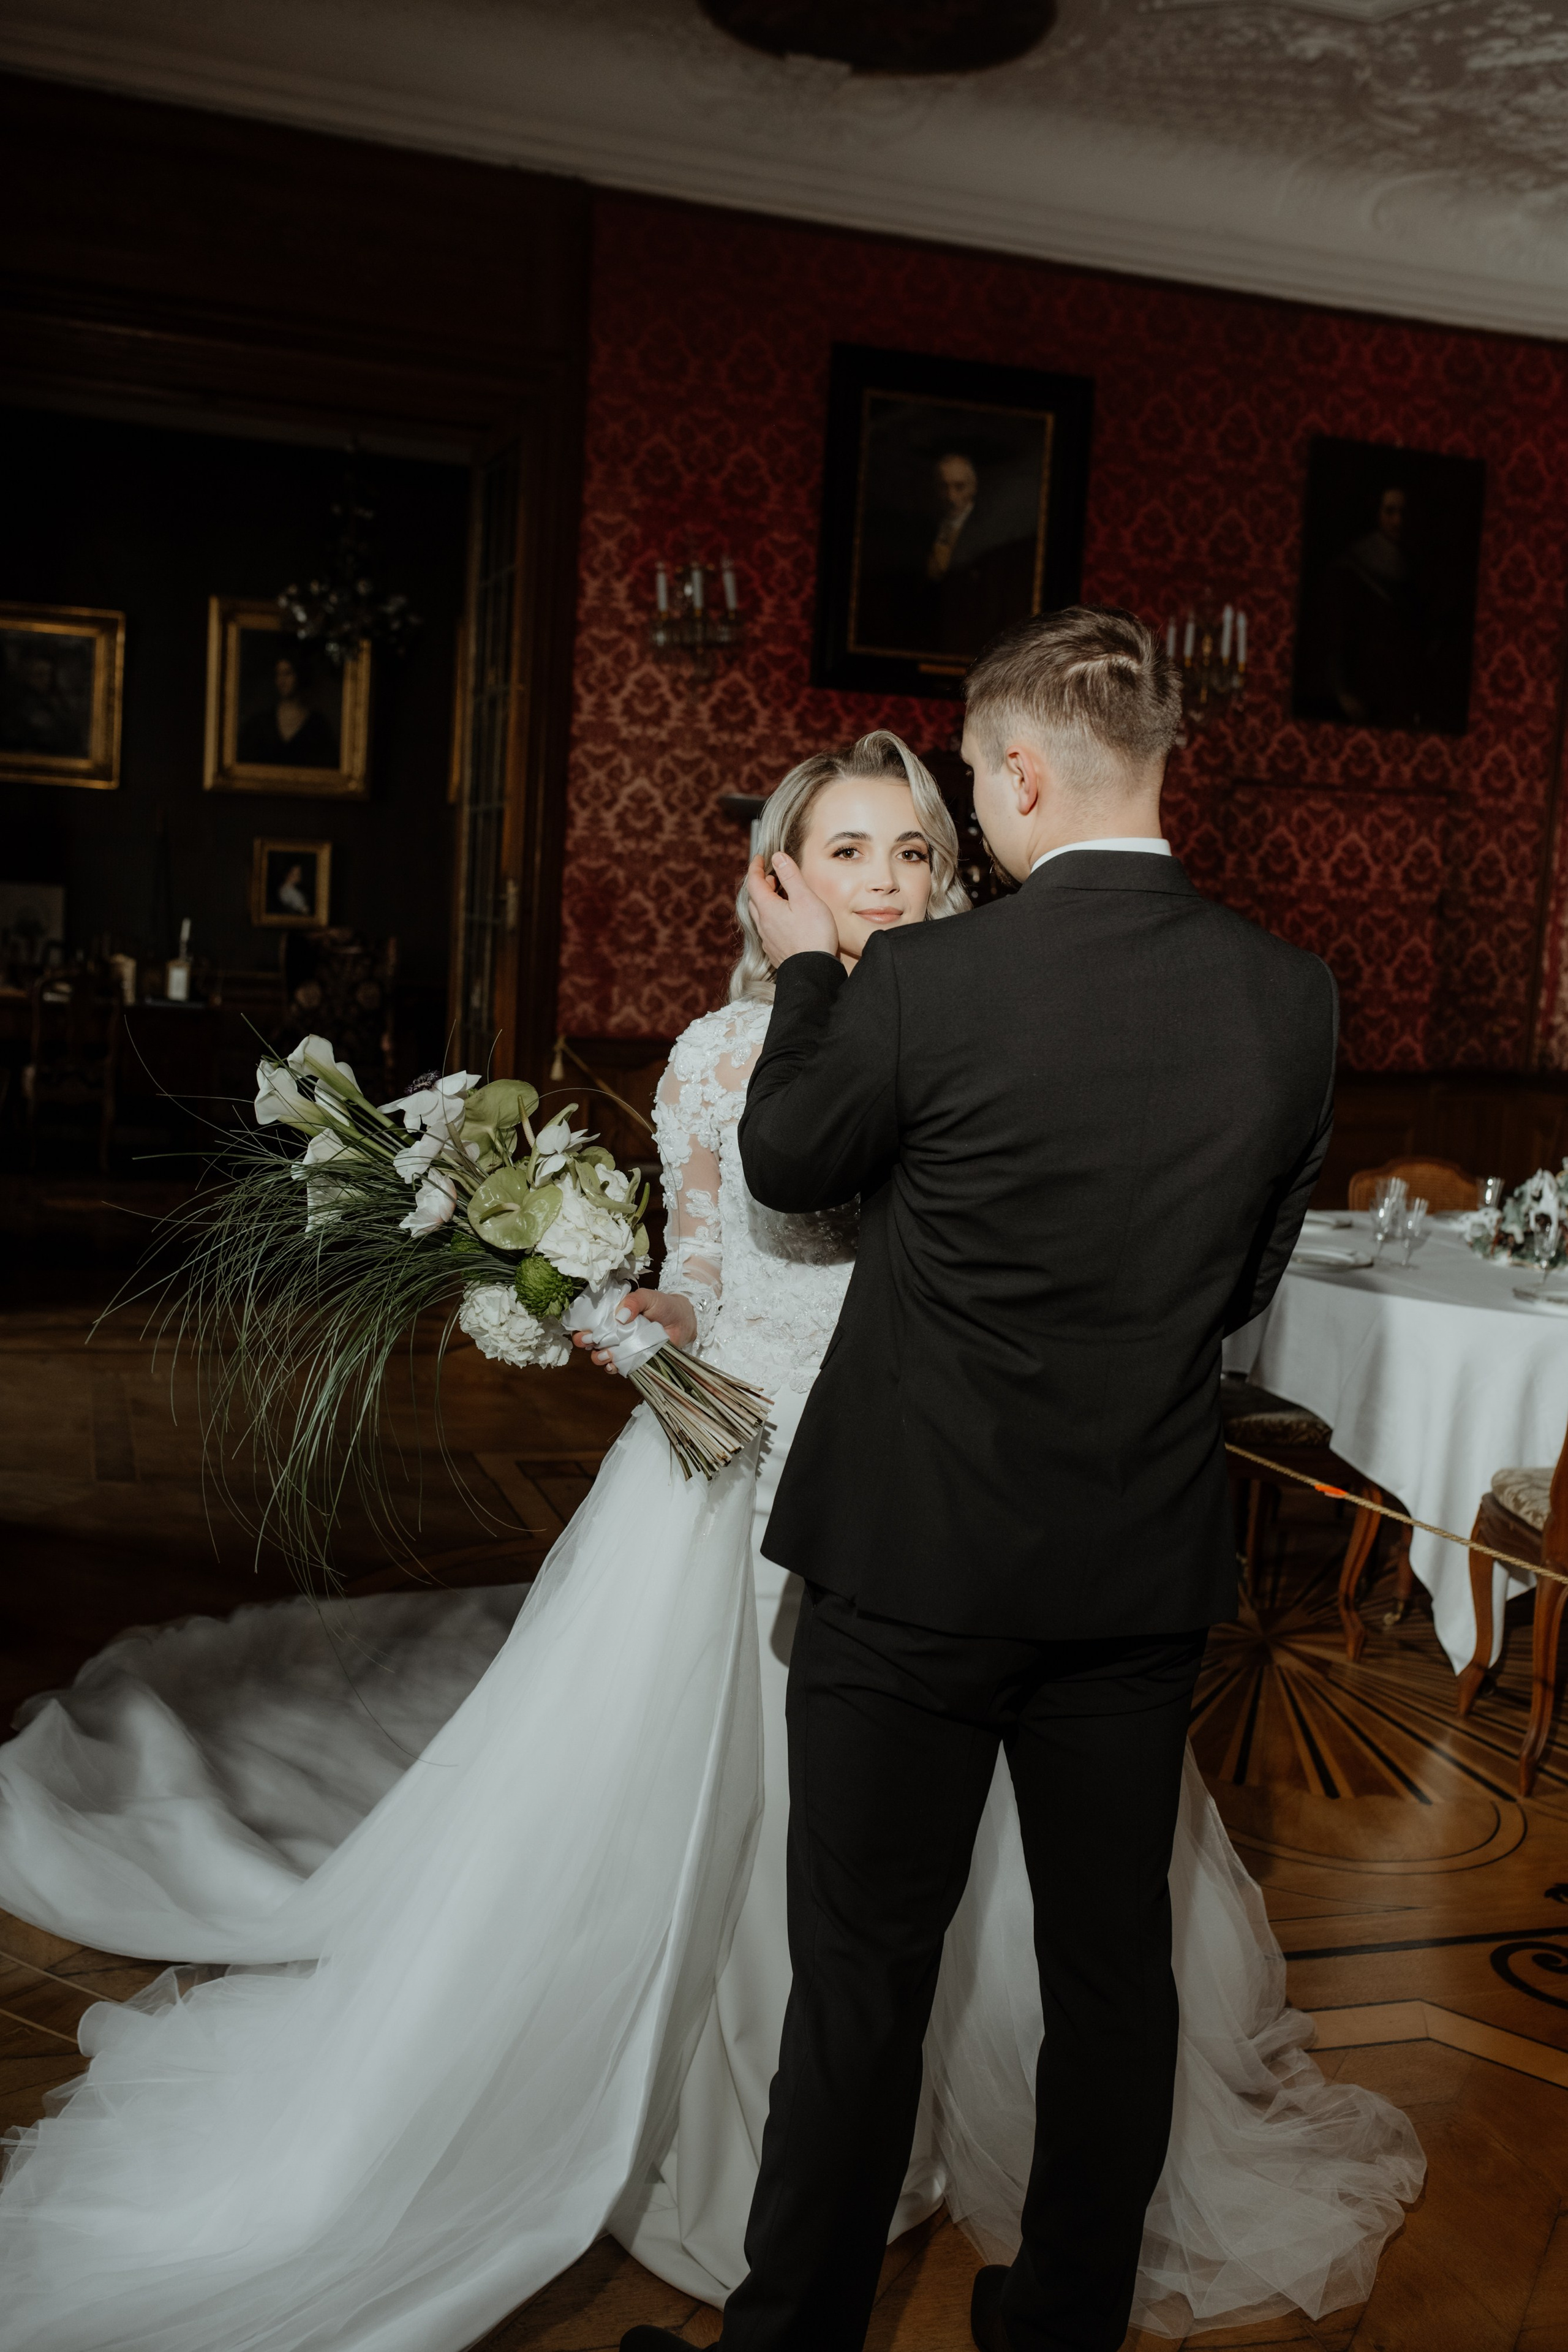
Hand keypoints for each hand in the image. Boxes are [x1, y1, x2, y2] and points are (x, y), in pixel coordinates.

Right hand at [573, 1287, 696, 1372]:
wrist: (683, 1321)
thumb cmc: (663, 1305)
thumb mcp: (647, 1297)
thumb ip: (634, 1301)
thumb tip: (620, 1317)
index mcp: (613, 1316)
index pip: (591, 1323)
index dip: (583, 1327)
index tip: (585, 1331)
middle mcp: (614, 1333)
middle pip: (591, 1341)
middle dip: (586, 1343)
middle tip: (591, 1341)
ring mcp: (623, 1348)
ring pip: (602, 1356)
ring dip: (599, 1357)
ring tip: (606, 1354)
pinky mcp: (634, 1360)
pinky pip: (619, 1367)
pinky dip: (614, 1368)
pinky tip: (614, 1365)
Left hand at [745, 851, 839, 967]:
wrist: (813, 972)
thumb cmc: (813, 935)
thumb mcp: (805, 899)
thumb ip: (790, 877)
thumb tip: (777, 858)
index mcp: (767, 909)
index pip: (754, 883)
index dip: (755, 868)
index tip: (759, 858)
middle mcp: (763, 924)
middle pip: (754, 899)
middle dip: (761, 884)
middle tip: (772, 876)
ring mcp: (768, 940)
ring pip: (760, 915)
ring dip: (766, 902)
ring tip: (780, 896)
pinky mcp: (775, 951)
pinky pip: (768, 929)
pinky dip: (772, 917)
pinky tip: (785, 920)